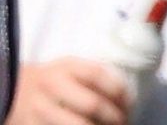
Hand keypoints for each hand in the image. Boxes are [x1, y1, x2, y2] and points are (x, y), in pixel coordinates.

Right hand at [7, 58, 131, 124]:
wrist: (17, 90)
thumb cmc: (55, 78)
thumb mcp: (70, 67)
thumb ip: (94, 74)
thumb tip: (127, 94)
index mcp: (65, 67)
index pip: (97, 75)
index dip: (118, 90)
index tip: (129, 102)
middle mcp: (51, 86)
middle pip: (91, 104)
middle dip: (114, 116)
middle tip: (124, 120)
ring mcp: (40, 108)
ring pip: (78, 124)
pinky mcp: (32, 124)